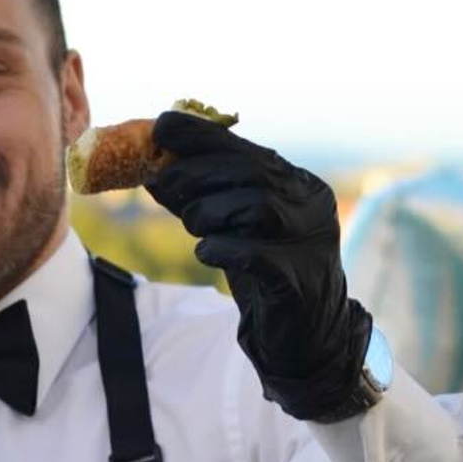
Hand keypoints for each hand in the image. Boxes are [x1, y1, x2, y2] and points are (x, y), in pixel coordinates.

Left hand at [146, 112, 373, 420]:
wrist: (304, 335)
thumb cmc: (263, 272)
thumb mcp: (231, 226)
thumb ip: (199, 197)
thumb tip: (151, 169)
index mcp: (296, 183)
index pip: (246, 149)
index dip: (201, 136)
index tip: (161, 127)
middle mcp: (311, 204)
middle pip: (250, 171)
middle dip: (195, 174)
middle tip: (162, 186)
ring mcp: (311, 240)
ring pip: (255, 205)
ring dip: (208, 212)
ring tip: (195, 228)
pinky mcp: (299, 278)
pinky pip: (256, 253)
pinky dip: (221, 248)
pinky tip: (208, 252)